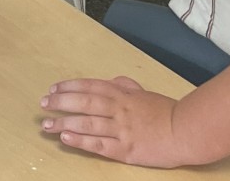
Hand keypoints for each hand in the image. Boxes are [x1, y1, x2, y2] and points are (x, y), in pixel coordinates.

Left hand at [40, 76, 187, 167]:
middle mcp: (118, 109)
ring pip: (87, 123)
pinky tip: (66, 137)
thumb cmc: (165, 111)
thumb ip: (125, 86)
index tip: (52, 89)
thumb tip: (112, 81)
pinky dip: (80, 140)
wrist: (186, 130)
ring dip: (63, 122)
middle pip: (83, 103)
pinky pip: (98, 144)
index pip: (89, 87)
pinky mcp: (125, 149)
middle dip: (60, 102)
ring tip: (46, 125)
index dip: (68, 87)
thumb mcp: (143, 92)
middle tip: (43, 104)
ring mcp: (121, 129)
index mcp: (122, 94)